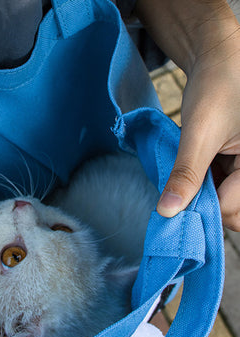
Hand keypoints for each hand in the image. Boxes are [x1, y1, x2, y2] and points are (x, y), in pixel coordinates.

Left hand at [156, 25, 239, 229]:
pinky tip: (194, 173)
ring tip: (188, 178)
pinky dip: (205, 186)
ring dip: (203, 196)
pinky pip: (223, 187)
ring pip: (227, 201)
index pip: (234, 208)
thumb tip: (167, 212)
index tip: (174, 205)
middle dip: (207, 206)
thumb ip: (185, 175)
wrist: (218, 62)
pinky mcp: (238, 163)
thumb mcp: (199, 135)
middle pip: (236, 211)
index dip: (203, 209)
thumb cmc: (216, 89)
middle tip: (182, 191)